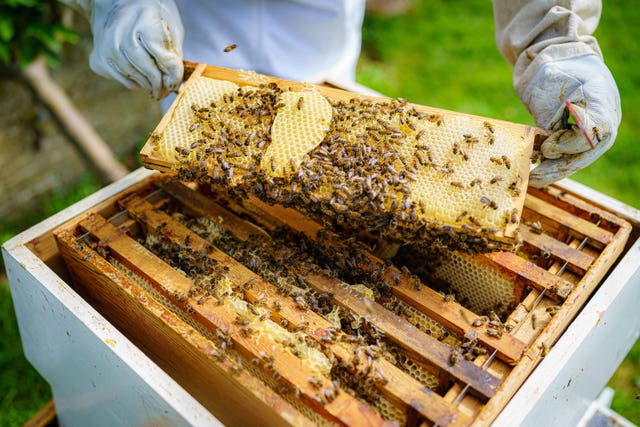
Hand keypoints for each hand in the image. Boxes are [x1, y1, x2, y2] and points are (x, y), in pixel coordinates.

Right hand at [89, 0, 183, 98]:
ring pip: (135, 78)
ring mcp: (106, 47)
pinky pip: (124, 80)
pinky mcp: (98, 60)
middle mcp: (120, 33)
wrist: (114, 5)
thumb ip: (173, 53)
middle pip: (147, 69)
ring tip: (157, 84)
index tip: (177, 81)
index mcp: (144, 19)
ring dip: (149, 85)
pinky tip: (141, 75)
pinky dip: (136, 82)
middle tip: (167, 90)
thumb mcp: (169, 26)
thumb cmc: (150, 17)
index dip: (174, 74)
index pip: (164, 58)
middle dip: (160, 83)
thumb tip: (174, 83)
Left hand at [520, 55, 620, 186]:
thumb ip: (551, 119)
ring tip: (534, 178)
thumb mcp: (551, 89)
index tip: (547, 148)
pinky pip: (574, 152)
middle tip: (534, 177)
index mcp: (600, 101)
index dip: (569, 145)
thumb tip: (548, 151)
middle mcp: (604, 118)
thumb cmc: (555, 68)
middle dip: (559, 167)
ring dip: (555, 169)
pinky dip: (556, 161)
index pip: (592, 133)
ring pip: (580, 156)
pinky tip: (538, 169)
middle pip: (586, 152)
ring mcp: (598, 127)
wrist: (561, 56)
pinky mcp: (585, 133)